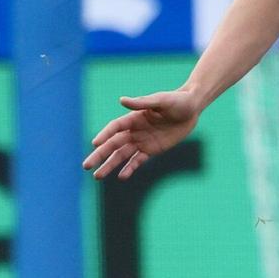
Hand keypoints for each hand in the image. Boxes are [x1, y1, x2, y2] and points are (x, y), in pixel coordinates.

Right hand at [82, 89, 201, 179]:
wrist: (192, 109)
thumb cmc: (177, 101)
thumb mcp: (161, 101)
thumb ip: (142, 103)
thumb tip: (121, 100)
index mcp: (133, 117)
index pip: (114, 128)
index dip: (104, 135)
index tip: (95, 143)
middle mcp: (134, 130)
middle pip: (113, 145)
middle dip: (99, 155)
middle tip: (86, 166)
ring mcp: (142, 141)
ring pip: (122, 155)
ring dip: (110, 165)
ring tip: (97, 176)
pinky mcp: (152, 149)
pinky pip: (138, 161)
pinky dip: (129, 169)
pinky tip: (121, 177)